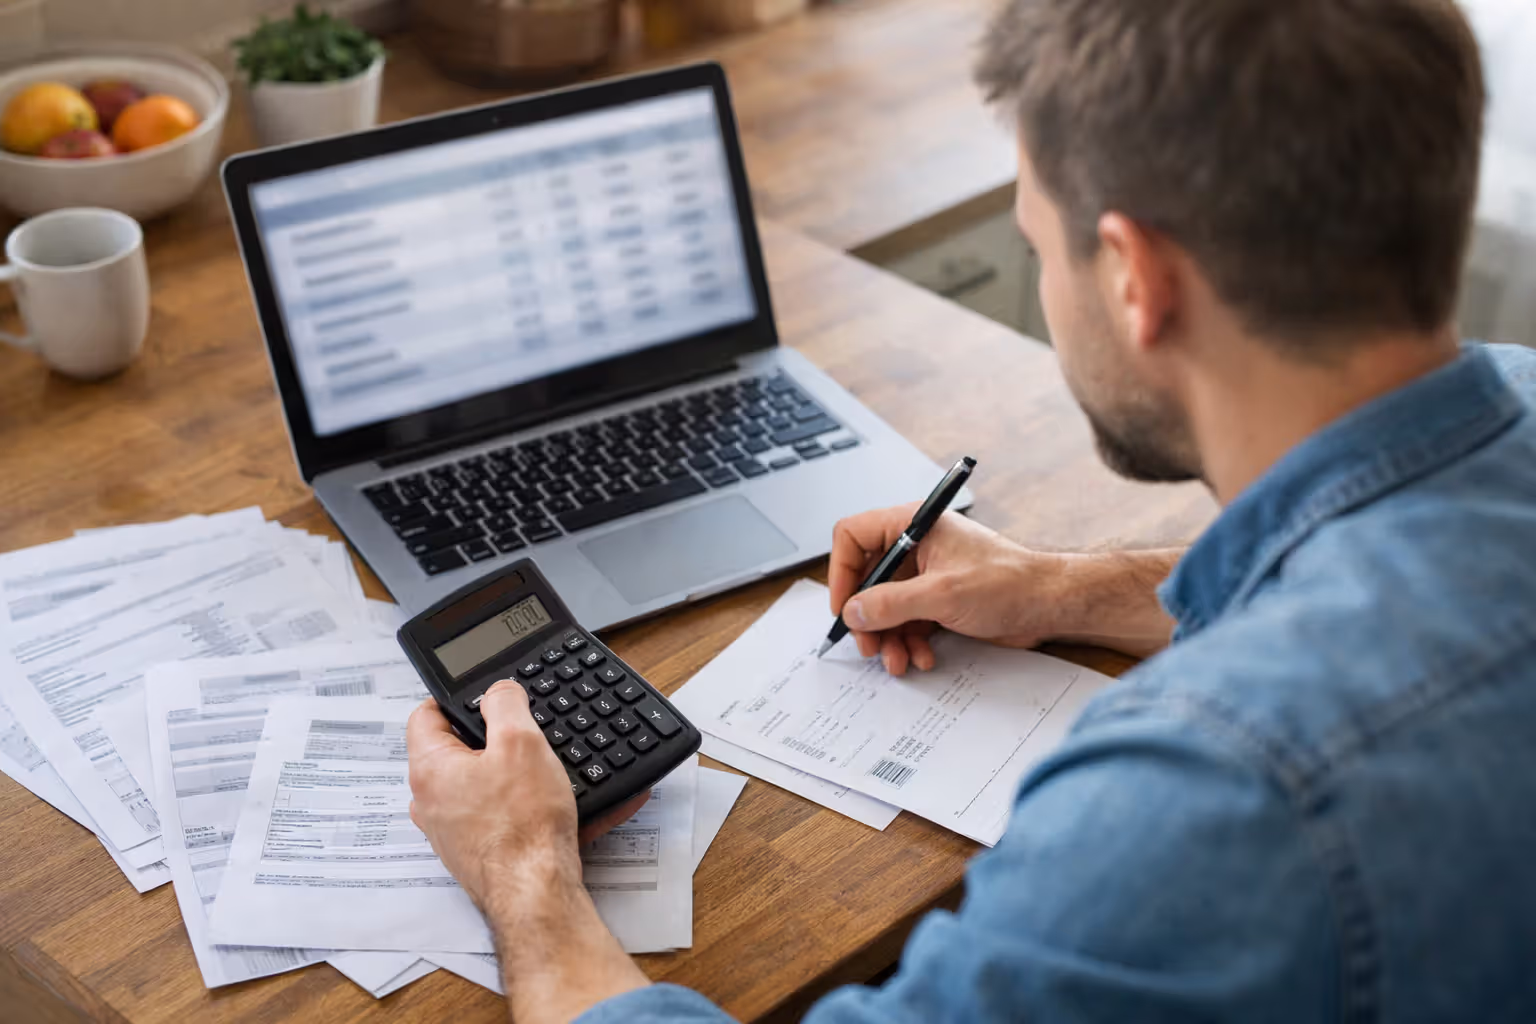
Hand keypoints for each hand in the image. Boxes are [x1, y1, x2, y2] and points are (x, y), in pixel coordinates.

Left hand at [409, 683, 654, 1022]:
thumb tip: (499, 690)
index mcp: (430, 770)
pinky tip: (558, 805)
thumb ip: (506, 704)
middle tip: (522, 734)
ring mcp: (452, 832)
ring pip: (479, 786)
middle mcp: (431, 803)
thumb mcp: (521, 742)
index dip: (455, 698)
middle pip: (455, 751)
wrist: (536, 893)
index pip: (426, 715)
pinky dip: (525, 806)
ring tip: (547, 772)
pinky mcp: (478, 853)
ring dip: (511, 775)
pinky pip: (500, 817)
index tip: (482, 695)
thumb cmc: (523, 826)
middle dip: (490, 739)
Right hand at [829, 506, 1060, 674]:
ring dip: (888, 637)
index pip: (854, 536)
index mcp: (913, 525)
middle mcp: (916, 547)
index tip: (844, 607)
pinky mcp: (938, 600)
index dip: (841, 572)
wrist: (1050, 604)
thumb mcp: (942, 594)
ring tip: (897, 660)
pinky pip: (907, 621)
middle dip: (867, 617)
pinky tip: (921, 657)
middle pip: (867, 579)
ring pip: (885, 606)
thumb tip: (853, 612)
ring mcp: (926, 574)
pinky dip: (908, 642)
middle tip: (868, 645)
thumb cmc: (1009, 582)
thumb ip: (891, 603)